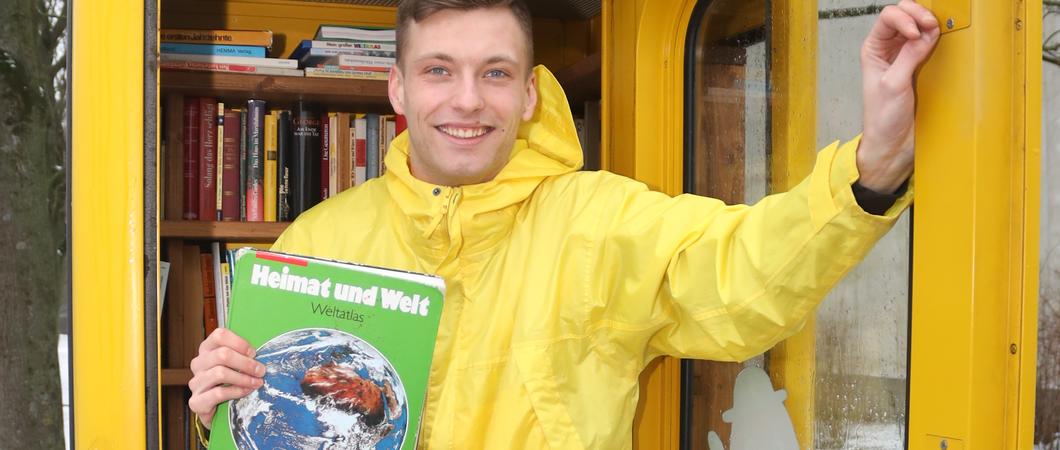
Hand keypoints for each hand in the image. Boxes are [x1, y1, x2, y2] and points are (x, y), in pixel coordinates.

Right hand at [188, 328, 265, 428]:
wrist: (216, 410)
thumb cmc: (229, 382)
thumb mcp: (235, 364)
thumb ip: (243, 355)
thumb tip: (263, 351)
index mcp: (207, 349)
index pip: (219, 335)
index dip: (239, 343)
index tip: (254, 353)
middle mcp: (199, 363)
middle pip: (222, 354)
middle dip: (246, 363)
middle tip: (261, 371)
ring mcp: (195, 382)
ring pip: (220, 373)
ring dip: (244, 378)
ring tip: (257, 382)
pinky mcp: (196, 401)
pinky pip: (218, 393)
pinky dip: (236, 391)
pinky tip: (246, 392)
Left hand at [857, 0, 939, 192]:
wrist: (893, 143)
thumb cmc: (883, 119)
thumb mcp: (894, 84)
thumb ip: (909, 56)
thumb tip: (926, 32)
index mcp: (873, 50)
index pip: (888, 18)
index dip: (904, 18)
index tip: (915, 32)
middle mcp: (888, 50)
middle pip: (903, 15)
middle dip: (918, 15)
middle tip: (932, 26)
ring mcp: (905, 56)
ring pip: (918, 25)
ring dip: (928, 22)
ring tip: (937, 30)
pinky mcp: (921, 66)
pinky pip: (929, 43)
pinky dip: (936, 36)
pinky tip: (940, 39)